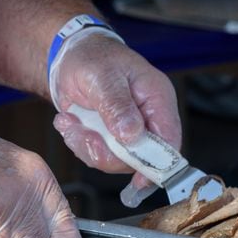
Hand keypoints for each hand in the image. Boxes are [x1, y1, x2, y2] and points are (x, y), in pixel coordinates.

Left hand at [51, 34, 181, 194]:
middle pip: (139, 158)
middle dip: (107, 152)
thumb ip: (117, 106)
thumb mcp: (103, 77)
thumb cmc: (92, 58)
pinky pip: (97, 156)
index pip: (169, 140)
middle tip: (83, 134)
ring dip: (87, 146)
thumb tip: (132, 136)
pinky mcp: (109, 139)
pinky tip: (70, 123)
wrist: (68, 60)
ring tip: (70, 122)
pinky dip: (79, 143)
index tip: (140, 180)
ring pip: (114, 160)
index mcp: (156, 99)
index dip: (158, 164)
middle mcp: (146, 119)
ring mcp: (127, 131)